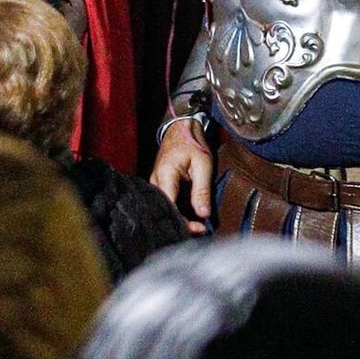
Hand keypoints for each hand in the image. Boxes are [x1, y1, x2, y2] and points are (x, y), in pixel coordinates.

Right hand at [151, 115, 214, 231]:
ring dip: (181, 218)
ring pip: (166, 208)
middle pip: (166, 211)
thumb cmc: (192, 143)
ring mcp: (156, 184)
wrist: (181, 128)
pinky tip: (191, 217)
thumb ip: (202, 189)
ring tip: (198, 227)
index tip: (201, 228)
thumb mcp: (203, 164)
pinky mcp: (160, 185)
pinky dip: (179, 211)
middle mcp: (156, 182)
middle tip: (201, 230)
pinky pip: (167, 202)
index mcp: (164, 175)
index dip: (184, 222)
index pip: (170, 207)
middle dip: (183, 224)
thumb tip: (203, 214)